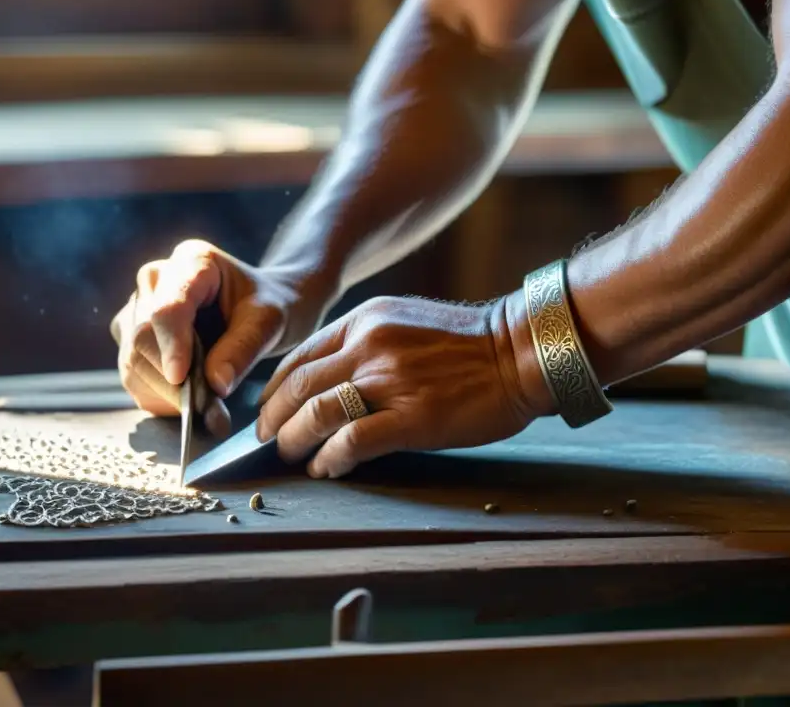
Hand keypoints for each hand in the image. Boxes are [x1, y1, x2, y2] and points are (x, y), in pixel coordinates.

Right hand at [110, 239, 333, 434]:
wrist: (261, 308)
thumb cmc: (267, 305)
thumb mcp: (269, 321)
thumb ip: (243, 348)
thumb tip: (215, 384)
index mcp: (191, 262)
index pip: (167, 307)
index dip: (170, 345)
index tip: (181, 378)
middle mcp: (155, 281)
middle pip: (142, 337)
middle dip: (172, 381)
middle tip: (211, 412)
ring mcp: (137, 310)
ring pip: (131, 361)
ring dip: (165, 395)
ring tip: (208, 412)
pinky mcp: (133, 340)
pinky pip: (133, 376)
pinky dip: (159, 399)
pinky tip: (190, 406)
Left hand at [256, 295, 539, 477]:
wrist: (522, 349)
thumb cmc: (468, 343)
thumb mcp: (405, 323)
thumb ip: (366, 344)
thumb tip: (331, 381)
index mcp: (365, 321)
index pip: (299, 358)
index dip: (275, 390)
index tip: (269, 412)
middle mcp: (369, 346)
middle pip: (298, 387)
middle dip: (274, 419)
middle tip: (268, 440)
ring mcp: (390, 381)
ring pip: (316, 414)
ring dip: (295, 441)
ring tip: (294, 457)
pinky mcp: (413, 417)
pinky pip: (352, 441)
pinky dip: (330, 458)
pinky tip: (327, 468)